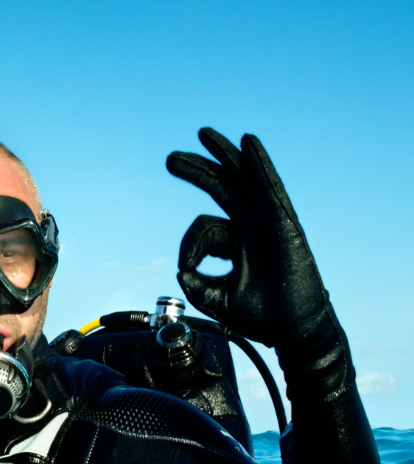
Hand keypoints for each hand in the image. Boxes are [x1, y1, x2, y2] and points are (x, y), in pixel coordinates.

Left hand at [166, 128, 334, 357]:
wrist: (292, 329)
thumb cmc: (261, 316)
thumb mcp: (218, 300)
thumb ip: (197, 285)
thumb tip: (180, 272)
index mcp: (234, 241)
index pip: (202, 228)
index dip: (187, 247)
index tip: (185, 268)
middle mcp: (251, 226)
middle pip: (222, 187)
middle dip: (197, 170)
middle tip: (170, 159)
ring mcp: (268, 222)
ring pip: (243, 179)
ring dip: (223, 155)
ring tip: (202, 134)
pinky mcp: (285, 222)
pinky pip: (270, 187)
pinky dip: (259, 164)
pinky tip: (247, 142)